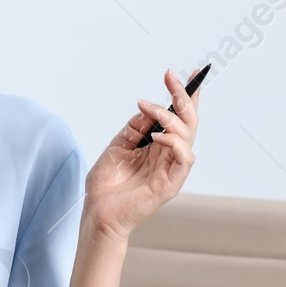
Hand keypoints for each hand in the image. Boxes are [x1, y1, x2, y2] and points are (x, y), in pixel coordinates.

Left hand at [82, 68, 200, 242]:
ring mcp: (172, 170)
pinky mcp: (170, 184)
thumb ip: (135, 128)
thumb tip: (149, 109)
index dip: (185, 97)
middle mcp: (169, 157)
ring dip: (170, 117)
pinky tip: (156, 137)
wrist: (97, 213)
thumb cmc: (107, 185)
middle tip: (170, 78)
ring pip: (187, 136)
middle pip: (188, 122)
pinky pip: (184, 159)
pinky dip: (174, 142)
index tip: (184, 74)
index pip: (179, 119)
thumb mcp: (118, 146)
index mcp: (159, 148)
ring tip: (148, 108)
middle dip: (182, 97)